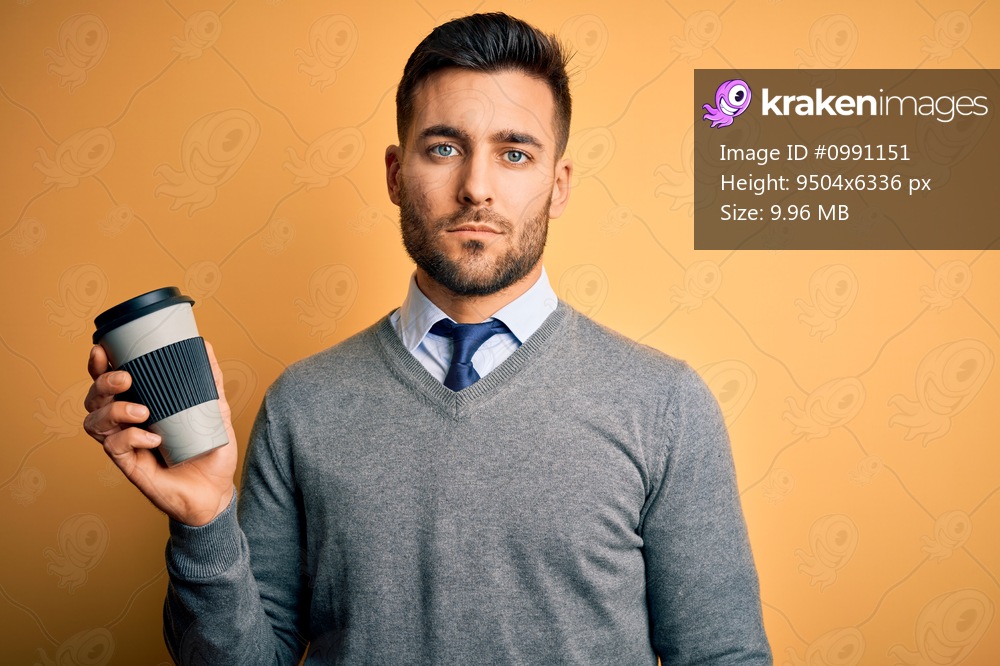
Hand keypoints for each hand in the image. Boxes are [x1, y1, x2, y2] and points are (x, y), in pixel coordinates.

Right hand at [83, 341, 237, 526]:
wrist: (216, 490)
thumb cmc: (210, 449)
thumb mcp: (215, 410)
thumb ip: (210, 381)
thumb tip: (203, 345)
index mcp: (141, 403)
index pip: (109, 380)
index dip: (99, 364)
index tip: (103, 348)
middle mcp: (125, 422)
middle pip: (94, 397)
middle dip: (103, 383)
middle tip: (127, 379)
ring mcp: (124, 444)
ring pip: (95, 421)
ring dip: (114, 410)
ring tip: (143, 412)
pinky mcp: (128, 465)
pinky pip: (114, 446)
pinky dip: (131, 438)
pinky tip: (154, 439)